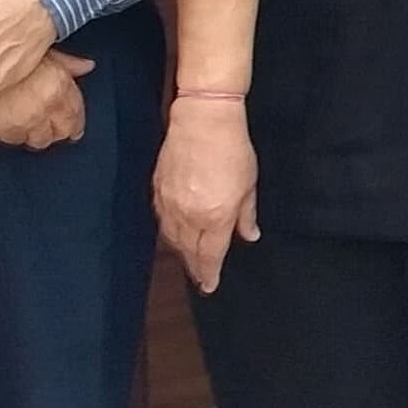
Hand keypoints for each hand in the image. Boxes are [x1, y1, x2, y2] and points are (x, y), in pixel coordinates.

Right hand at [0, 54, 92, 149]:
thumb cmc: (6, 53)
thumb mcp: (43, 50)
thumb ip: (68, 62)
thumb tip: (86, 66)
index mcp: (60, 87)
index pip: (76, 115)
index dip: (76, 123)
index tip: (75, 128)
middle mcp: (46, 108)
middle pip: (60, 132)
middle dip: (59, 131)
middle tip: (53, 128)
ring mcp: (25, 121)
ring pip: (39, 140)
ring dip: (38, 135)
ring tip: (32, 127)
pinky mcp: (3, 129)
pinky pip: (14, 140)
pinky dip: (16, 135)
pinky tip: (14, 126)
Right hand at [155, 100, 260, 292]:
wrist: (202, 121)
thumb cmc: (232, 150)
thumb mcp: (249, 184)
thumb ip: (246, 215)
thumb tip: (249, 236)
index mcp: (215, 217)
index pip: (210, 255)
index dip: (209, 273)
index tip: (209, 286)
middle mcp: (188, 216)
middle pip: (188, 250)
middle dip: (195, 266)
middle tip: (200, 277)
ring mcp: (169, 204)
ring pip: (172, 238)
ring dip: (182, 252)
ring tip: (190, 260)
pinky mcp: (157, 190)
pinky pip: (162, 221)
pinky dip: (170, 232)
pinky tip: (175, 235)